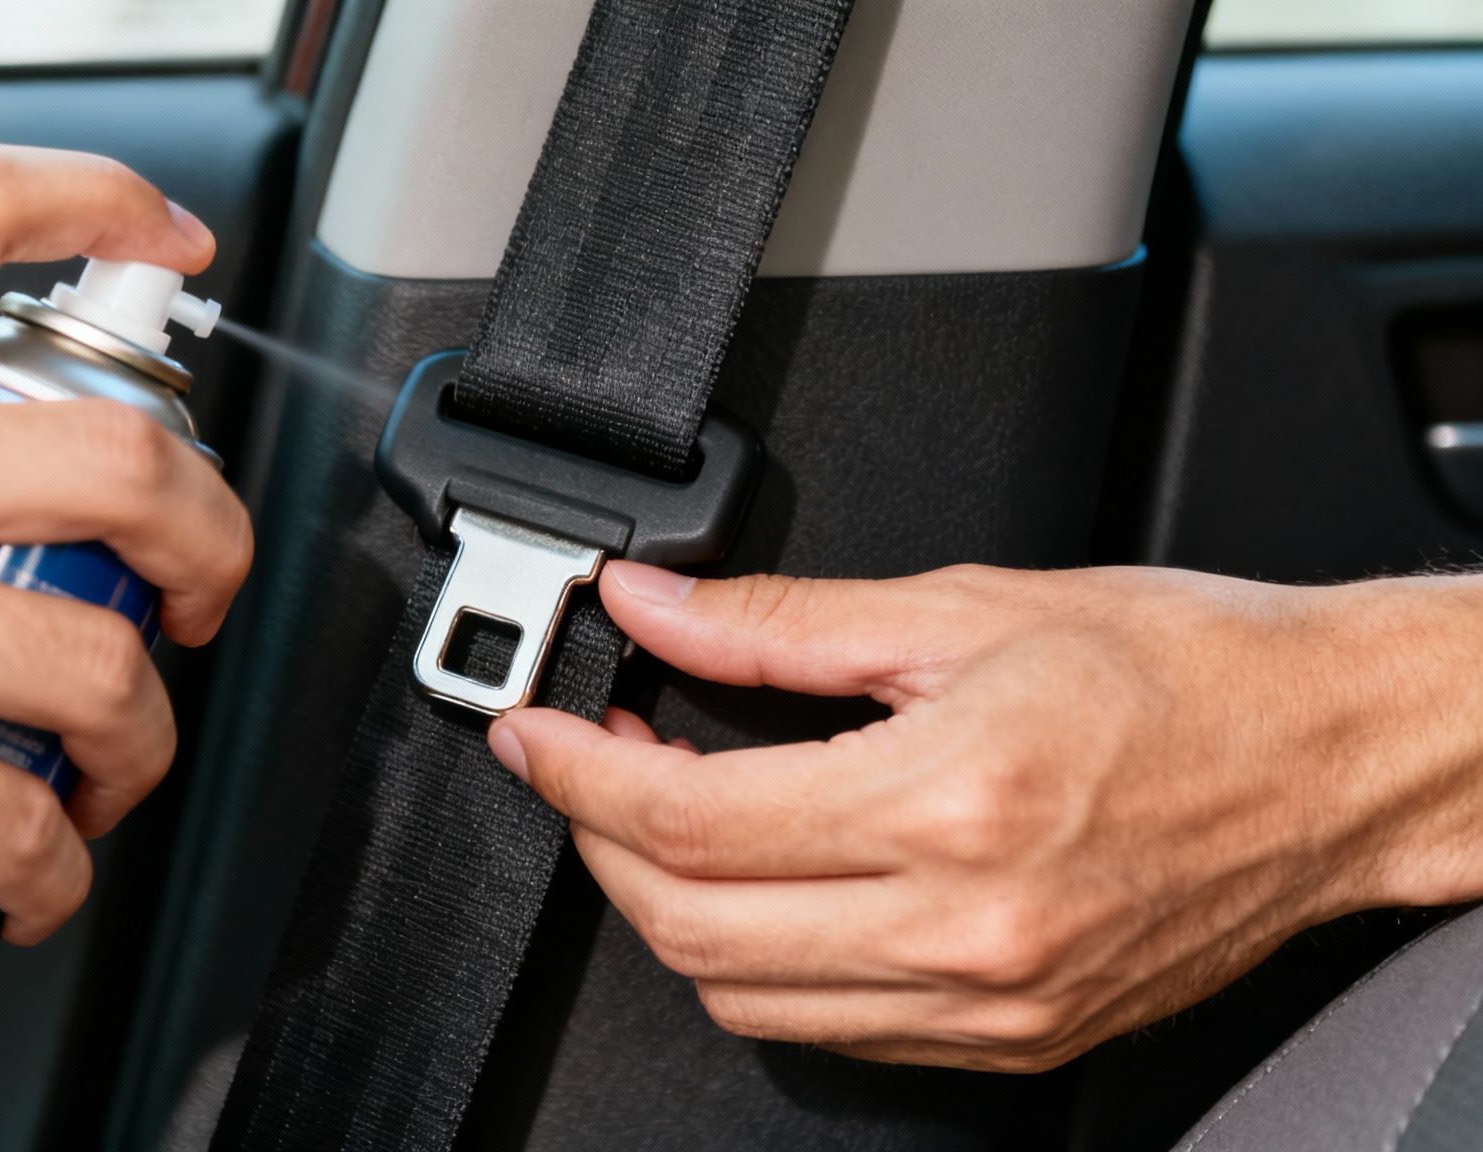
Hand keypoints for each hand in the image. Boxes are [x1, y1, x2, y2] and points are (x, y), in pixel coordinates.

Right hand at [0, 141, 250, 1002]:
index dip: (102, 200)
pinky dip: (57, 871)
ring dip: (139, 742)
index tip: (169, 240)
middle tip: (197, 592)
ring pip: (106, 666)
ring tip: (97, 774)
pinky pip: (28, 823)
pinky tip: (25, 877)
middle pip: (124, 456)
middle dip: (213, 541)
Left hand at [488, 561, 1482, 1070]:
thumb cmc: (1187, 671)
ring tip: (672, 813)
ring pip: (746, 997)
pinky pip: (831, 1031)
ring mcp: (989, 1002)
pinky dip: (764, 962)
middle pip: (690, 929)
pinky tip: (767, 881)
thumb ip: (779, 619)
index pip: (686, 821)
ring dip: (672, 910)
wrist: (1333, 756)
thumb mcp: (967, 607)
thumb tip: (654, 603)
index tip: (536, 731)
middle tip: (586, 764)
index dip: (576, 774)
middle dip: (599, 845)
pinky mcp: (1012, 1039)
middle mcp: (964, 927)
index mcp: (947, 803)